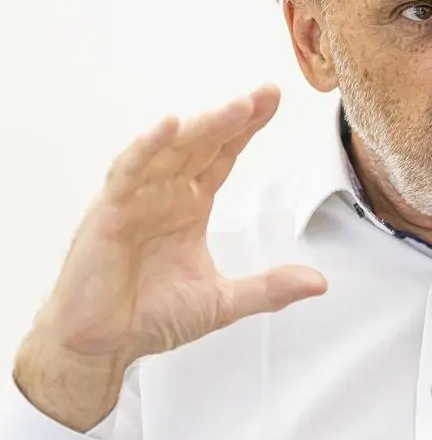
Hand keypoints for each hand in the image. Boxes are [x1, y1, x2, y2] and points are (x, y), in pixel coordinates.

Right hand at [13, 85, 327, 431]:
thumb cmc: (151, 317)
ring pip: (171, 149)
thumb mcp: (222, 302)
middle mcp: (163, 193)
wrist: (103, 346)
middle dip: (234, 117)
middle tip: (266, 92)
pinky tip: (168, 125)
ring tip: (237, 107)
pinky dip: (147, 147)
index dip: (246, 128)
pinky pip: (128, 171)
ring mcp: (135, 199)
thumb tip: (320, 283)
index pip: (223, 155)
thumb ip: (269, 288)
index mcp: (190, 204)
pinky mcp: (108, 212)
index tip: (272, 98)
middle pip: (202, 143)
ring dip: (202, 126)